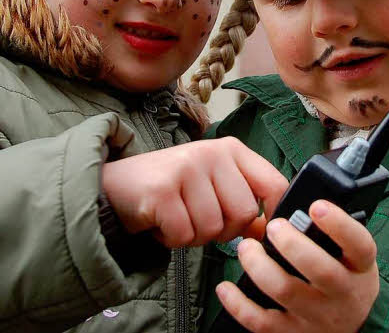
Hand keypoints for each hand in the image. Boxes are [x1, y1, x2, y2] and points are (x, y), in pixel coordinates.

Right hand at [100, 137, 287, 247]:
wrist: (113, 185)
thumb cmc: (170, 188)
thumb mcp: (212, 185)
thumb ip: (243, 201)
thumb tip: (271, 229)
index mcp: (231, 149)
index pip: (274, 184)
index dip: (275, 215)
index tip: (262, 232)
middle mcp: (211, 153)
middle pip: (244, 214)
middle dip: (224, 231)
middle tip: (198, 221)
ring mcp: (186, 169)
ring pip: (213, 229)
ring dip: (193, 236)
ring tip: (176, 218)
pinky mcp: (161, 191)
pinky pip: (184, 235)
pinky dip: (172, 240)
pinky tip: (160, 223)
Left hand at [216, 200, 378, 332]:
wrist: (355, 328)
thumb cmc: (346, 280)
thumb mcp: (352, 257)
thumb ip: (331, 234)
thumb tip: (296, 203)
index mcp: (360, 267)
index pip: (359, 244)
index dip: (338, 224)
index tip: (316, 206)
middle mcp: (343, 293)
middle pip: (320, 269)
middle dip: (291, 244)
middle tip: (274, 226)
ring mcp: (317, 316)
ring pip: (286, 292)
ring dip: (260, 267)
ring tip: (246, 247)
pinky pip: (262, 322)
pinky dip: (239, 304)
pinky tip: (226, 288)